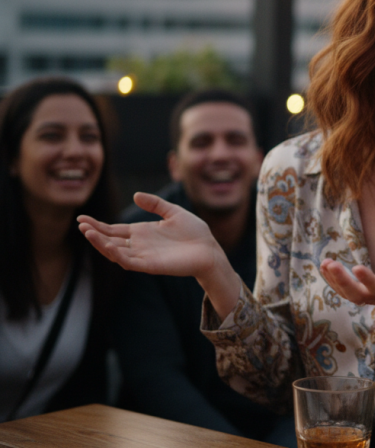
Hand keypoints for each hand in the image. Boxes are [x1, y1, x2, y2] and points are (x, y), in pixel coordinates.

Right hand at [79, 192, 240, 318]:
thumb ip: (155, 204)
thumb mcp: (173, 212)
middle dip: (94, 233)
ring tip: (87, 233)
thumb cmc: (194, 232)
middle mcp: (139, 245)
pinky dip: (117, 254)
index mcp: (142, 232)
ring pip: (115, 252)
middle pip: (110, 240)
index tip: (82, 218)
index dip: (98, 225)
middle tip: (80, 224)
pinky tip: (108, 245)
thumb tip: (136, 195)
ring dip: (100, 244)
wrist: (209, 249)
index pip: (114, 230)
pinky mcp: (150, 265)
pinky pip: (129, 261)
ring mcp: (143, 256)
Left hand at [320, 246, 374, 310]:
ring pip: (346, 292)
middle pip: (356, 294)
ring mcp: (365, 295)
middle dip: (342, 281)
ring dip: (333, 279)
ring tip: (325, 263)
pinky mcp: (358, 291)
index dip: (367, 279)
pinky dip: (331, 278)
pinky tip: (324, 265)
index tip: (356, 267)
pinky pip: (341, 288)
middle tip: (331, 264)